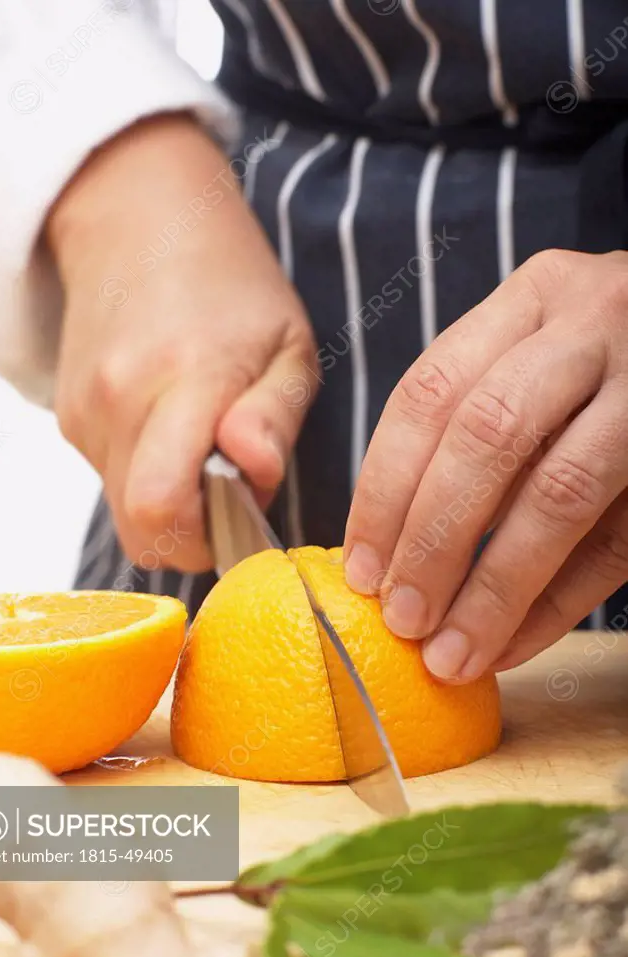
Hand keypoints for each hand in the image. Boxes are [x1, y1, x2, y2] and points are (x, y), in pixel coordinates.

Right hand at [47, 114, 316, 571]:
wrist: (137, 217)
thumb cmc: (230, 281)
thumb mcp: (288, 343)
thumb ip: (275, 417)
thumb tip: (253, 475)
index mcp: (187, 379)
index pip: (166, 508)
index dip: (209, 539)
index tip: (245, 514)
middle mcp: (121, 400)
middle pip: (142, 530)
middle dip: (194, 534)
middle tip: (229, 489)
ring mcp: (86, 412)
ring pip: (126, 510)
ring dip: (172, 500)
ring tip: (201, 440)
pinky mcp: (70, 418)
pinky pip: (111, 480)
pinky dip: (147, 473)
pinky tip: (169, 424)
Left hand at [344, 249, 627, 678]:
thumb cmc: (603, 363)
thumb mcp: (538, 353)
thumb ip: (474, 419)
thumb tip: (387, 548)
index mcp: (534, 297)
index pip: (430, 393)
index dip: (383, 489)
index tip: (359, 568)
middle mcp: (593, 325)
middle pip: (487, 438)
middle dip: (432, 541)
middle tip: (401, 619)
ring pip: (558, 496)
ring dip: (494, 589)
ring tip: (451, 653)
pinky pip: (617, 544)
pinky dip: (558, 604)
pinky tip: (513, 645)